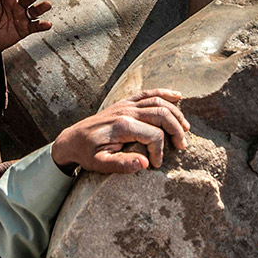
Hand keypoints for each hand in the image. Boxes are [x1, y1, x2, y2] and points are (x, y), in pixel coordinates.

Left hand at [52, 89, 189, 172]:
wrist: (72, 139)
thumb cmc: (87, 154)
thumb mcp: (100, 164)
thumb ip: (122, 165)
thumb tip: (145, 164)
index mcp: (122, 126)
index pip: (154, 135)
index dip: (160, 151)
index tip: (156, 164)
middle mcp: (126, 111)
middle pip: (162, 114)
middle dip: (176, 130)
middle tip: (182, 146)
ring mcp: (126, 104)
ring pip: (159, 101)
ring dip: (176, 114)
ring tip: (186, 129)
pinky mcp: (126, 102)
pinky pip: (149, 93)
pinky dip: (165, 93)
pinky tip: (178, 97)